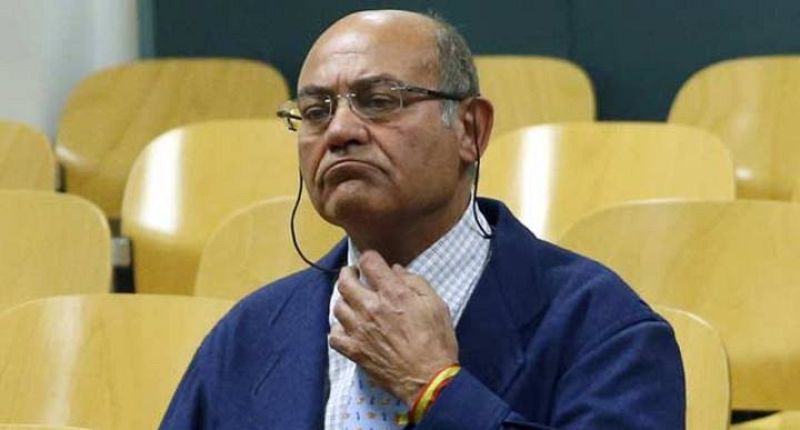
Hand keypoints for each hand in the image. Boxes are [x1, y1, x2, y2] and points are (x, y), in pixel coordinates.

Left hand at [329, 250, 458, 405]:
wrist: (429, 379)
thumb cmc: (437, 342)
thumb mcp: (436, 304)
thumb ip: (415, 283)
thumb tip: (397, 270)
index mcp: (393, 293)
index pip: (368, 262)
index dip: (369, 258)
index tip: (372, 262)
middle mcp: (371, 308)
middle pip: (345, 282)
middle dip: (349, 274)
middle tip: (355, 276)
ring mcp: (359, 330)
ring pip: (337, 306)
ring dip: (344, 300)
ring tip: (353, 302)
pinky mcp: (354, 350)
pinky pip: (334, 335)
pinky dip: (338, 329)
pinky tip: (348, 328)